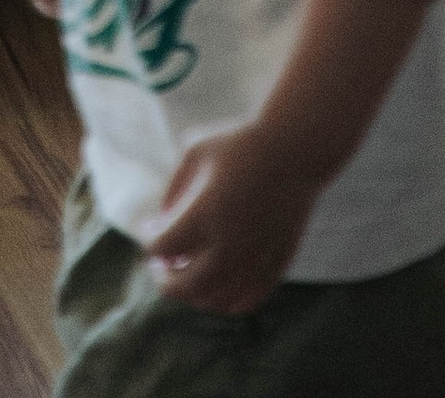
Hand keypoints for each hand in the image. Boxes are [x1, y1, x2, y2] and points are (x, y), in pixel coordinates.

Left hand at [148, 120, 323, 317]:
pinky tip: (217, 281)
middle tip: (160, 264)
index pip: (162, 247)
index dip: (149, 239)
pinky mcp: (276, 267)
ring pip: (213, 301)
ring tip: (188, 270)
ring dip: (193, 291)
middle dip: (164, 278)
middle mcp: (230, 246)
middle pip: (184, 287)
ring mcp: (255, 261)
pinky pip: (245, 302)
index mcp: (205, 213)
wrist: (295, 149)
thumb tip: (160, 224)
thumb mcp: (196, 151)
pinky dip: (224, 300)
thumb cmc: (241, 143)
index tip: (148, 225)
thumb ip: (172, 189)